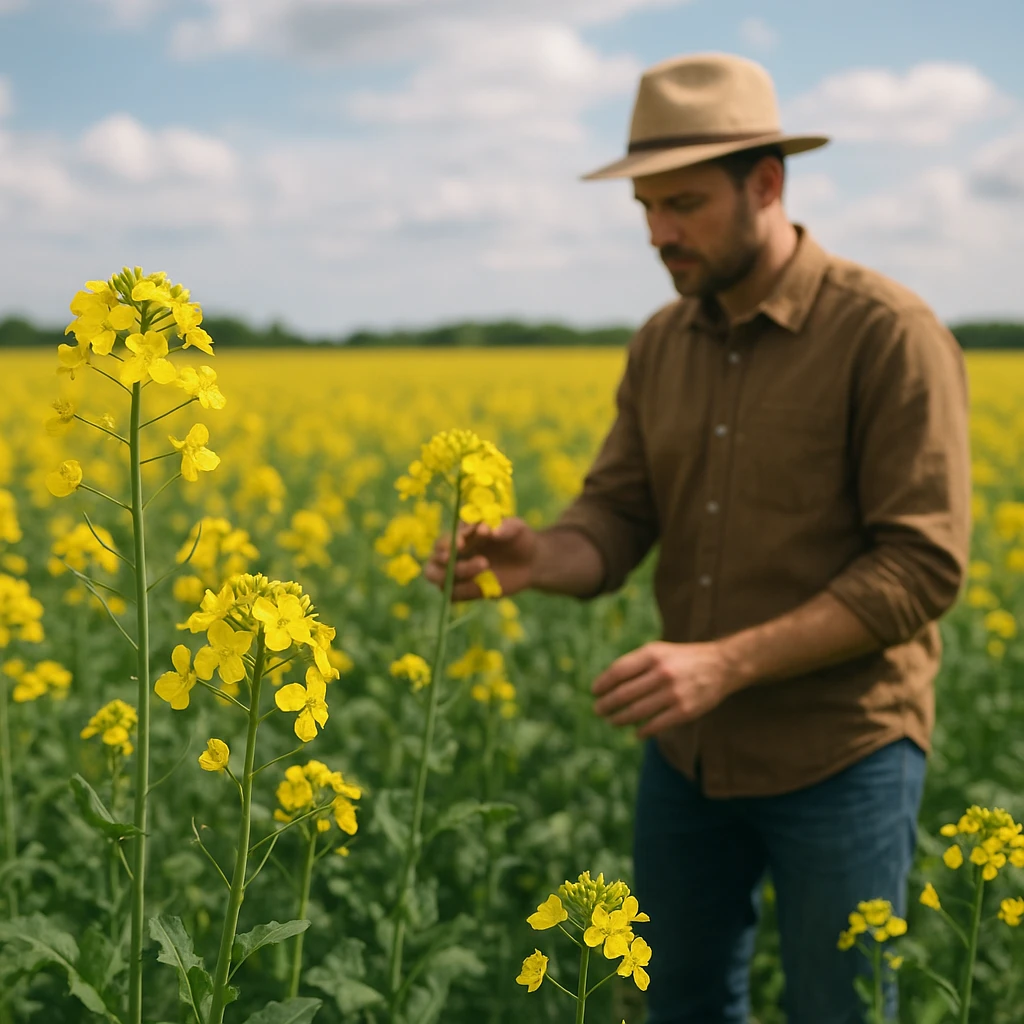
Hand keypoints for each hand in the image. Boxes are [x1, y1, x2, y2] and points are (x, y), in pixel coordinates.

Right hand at [422, 516, 536, 600]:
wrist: (532, 562)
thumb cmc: (520, 539)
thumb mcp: (516, 528)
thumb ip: (502, 527)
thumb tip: (485, 529)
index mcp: (461, 536)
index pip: (444, 540)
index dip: (448, 541)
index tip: (462, 542)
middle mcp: (455, 555)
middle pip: (434, 561)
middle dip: (443, 561)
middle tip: (463, 556)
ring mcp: (460, 574)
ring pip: (440, 579)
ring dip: (457, 575)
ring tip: (485, 565)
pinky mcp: (467, 590)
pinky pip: (454, 595)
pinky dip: (464, 591)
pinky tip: (485, 585)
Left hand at [591, 641, 743, 738]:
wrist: (722, 666)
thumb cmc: (682, 659)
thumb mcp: (659, 651)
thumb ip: (635, 663)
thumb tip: (606, 683)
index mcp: (653, 655)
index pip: (618, 671)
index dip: (603, 683)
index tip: (594, 691)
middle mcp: (662, 673)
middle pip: (624, 693)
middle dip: (606, 704)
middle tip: (598, 710)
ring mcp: (674, 693)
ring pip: (637, 711)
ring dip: (620, 719)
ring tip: (612, 721)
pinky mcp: (685, 711)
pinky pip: (656, 725)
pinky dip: (642, 730)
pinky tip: (636, 732)